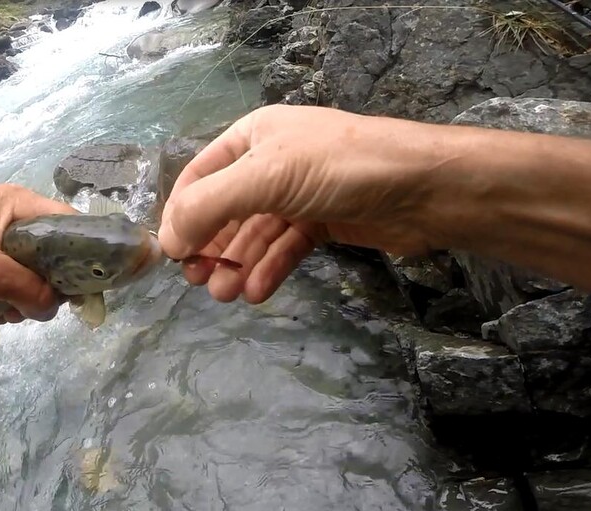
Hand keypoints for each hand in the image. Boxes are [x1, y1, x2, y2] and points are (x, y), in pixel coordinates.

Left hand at [0, 184, 76, 322]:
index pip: (75, 226)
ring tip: (5, 314)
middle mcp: (13, 215)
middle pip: (56, 253)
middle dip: (51, 286)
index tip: (89, 293)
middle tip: (34, 309)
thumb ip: (26, 289)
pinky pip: (7, 276)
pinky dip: (5, 296)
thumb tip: (56, 308)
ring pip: (31, 269)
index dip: (89, 257)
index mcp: (20, 205)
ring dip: (25, 296)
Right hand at [157, 104, 451, 303]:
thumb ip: (210, 206)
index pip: (200, 176)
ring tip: (225, 295)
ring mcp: (300, 192)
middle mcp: (273, 161)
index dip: (181, 213)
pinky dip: (270, 268)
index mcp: (254, 136)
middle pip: (226, 208)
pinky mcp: (325, 221)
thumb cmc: (340, 168)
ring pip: (256, 233)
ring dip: (238, 263)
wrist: (422, 188)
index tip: (171, 254)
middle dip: (210, 245)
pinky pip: (287, 246)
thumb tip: (168, 242)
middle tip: (199, 281)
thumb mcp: (265, 177)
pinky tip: (258, 292)